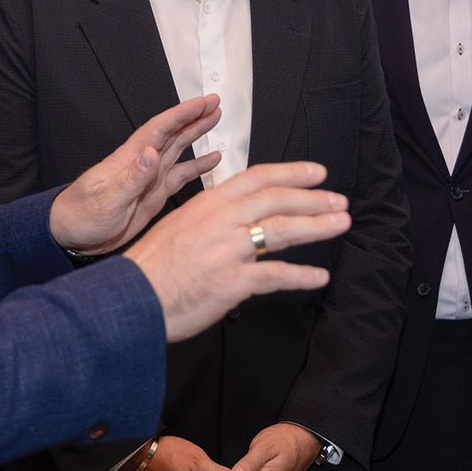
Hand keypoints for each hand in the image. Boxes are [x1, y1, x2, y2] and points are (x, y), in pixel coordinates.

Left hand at [49, 96, 223, 254]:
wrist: (72, 235)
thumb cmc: (82, 215)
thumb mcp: (108, 199)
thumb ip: (132, 178)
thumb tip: (151, 153)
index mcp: (130, 159)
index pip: (160, 129)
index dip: (182, 114)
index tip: (202, 102)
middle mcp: (142, 164)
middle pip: (172, 133)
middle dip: (193, 117)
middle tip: (215, 103)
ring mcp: (149, 179)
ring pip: (178, 150)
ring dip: (195, 135)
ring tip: (215, 120)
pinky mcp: (153, 194)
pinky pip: (180, 177)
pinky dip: (196, 168)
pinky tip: (211, 161)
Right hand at [125, 162, 349, 341]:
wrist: (130, 298)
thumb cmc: (152, 267)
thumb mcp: (179, 225)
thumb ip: (210, 217)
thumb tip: (238, 215)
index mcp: (208, 204)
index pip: (257, 178)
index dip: (291, 173)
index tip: (317, 172)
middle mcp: (220, 220)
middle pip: (276, 200)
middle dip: (313, 198)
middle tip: (340, 200)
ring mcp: (227, 250)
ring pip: (282, 230)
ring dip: (316, 226)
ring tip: (340, 224)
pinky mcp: (232, 281)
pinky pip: (275, 275)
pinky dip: (301, 276)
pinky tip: (319, 277)